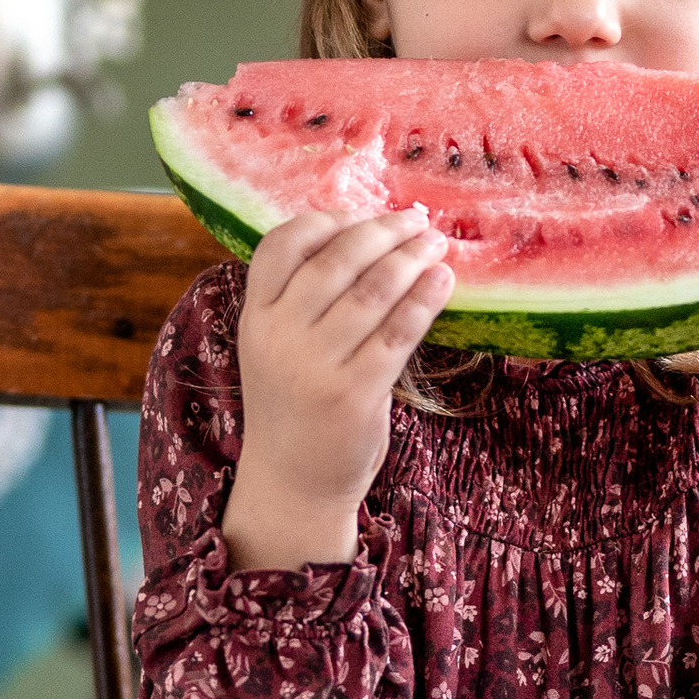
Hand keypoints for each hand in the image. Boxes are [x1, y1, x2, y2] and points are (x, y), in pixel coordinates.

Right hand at [221, 208, 453, 567]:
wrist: (293, 481)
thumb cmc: (295, 404)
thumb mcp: (276, 346)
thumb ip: (301, 298)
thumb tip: (366, 237)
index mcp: (256, 316)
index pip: (283, 243)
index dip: (329, 220)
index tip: (365, 217)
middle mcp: (280, 336)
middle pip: (337, 259)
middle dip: (384, 232)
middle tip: (417, 222)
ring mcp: (316, 365)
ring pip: (373, 291)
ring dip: (411, 258)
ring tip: (436, 245)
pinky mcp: (355, 393)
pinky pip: (398, 333)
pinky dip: (425, 300)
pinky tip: (442, 281)